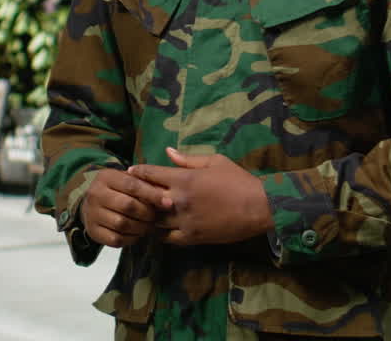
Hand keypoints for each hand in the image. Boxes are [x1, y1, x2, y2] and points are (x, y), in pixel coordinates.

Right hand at [79, 168, 162, 247]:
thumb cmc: (117, 190)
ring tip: (149, 226)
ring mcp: (92, 214)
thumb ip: (144, 184)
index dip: (152, 195)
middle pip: (127, 205)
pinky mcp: (93, 232)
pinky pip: (116, 239)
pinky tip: (137, 234)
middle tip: (156, 217)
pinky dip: (131, 238)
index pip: (132, 185)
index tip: (168, 203)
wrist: (91, 204)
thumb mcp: (126, 180)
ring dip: (140, 227)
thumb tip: (166, 198)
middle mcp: (95, 194)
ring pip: (122, 224)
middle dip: (147, 213)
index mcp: (106, 177)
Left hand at [128, 147, 272, 245]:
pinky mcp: (192, 237)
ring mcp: (184, 221)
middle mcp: (179, 201)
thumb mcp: (215, 162)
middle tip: (133, 194)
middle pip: (147, 199)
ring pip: (154, 221)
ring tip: (145, 214)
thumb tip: (168, 151)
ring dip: (149, 217)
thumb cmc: (238, 180)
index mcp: (183, 179)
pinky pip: (168, 239)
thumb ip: (188, 159)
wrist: (259, 207)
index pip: (150, 174)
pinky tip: (162, 229)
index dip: (138, 172)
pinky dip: (162, 234)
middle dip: (139, 195)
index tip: (131, 172)